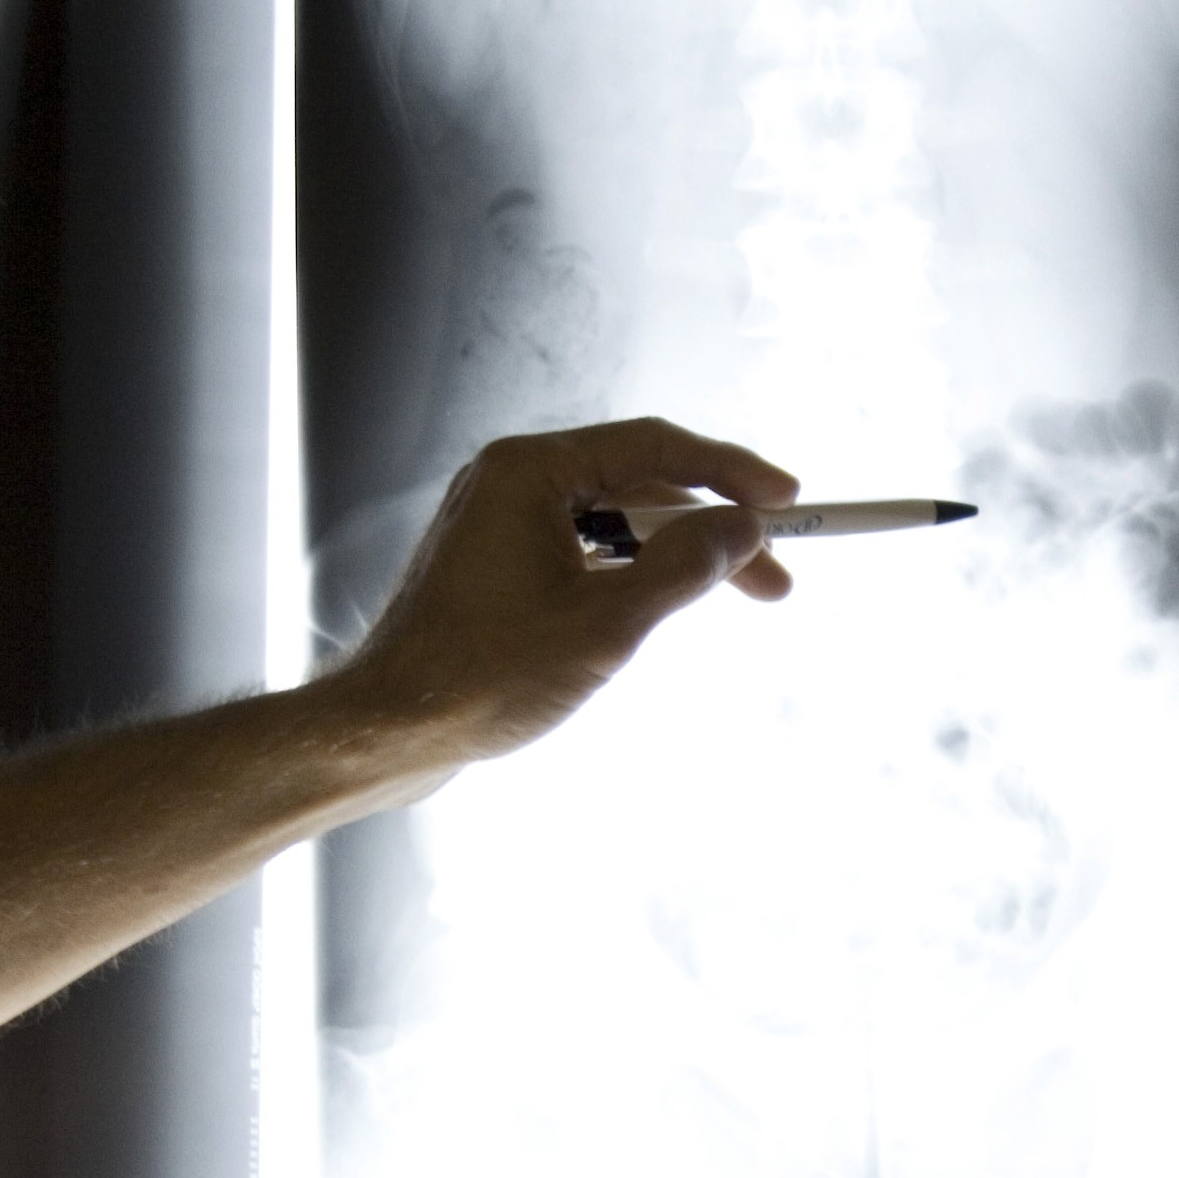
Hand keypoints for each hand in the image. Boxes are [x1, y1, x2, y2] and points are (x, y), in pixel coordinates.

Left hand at [324, 417, 797, 774]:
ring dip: (676, 554)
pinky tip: (662, 606)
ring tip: (736, 593)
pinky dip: (632, 573)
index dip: (732, 473)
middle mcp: (510, 482)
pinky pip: (583, 550)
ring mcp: (499, 524)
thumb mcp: (606, 624)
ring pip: (614, 521)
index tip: (790, 502)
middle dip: (712, 525)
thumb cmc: (482, 676)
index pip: (655, 446)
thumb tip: (744, 529)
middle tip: (776, 574)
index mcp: (529, 471)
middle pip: (639, 483)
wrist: (389, 731)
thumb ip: (684, 568)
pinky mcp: (495, 567)